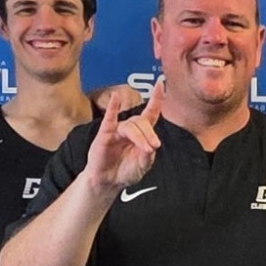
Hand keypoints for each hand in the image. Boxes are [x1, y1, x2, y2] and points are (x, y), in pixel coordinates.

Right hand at [85, 80, 163, 194]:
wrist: (108, 181)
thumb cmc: (126, 171)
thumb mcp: (142, 166)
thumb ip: (148, 157)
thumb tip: (152, 147)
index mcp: (142, 133)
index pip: (151, 112)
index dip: (156, 99)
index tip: (161, 84)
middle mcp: (130, 128)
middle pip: (142, 122)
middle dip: (149, 133)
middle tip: (153, 147)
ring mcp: (117, 130)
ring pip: (130, 126)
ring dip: (139, 136)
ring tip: (145, 149)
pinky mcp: (105, 134)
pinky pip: (109, 119)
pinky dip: (112, 108)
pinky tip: (115, 98)